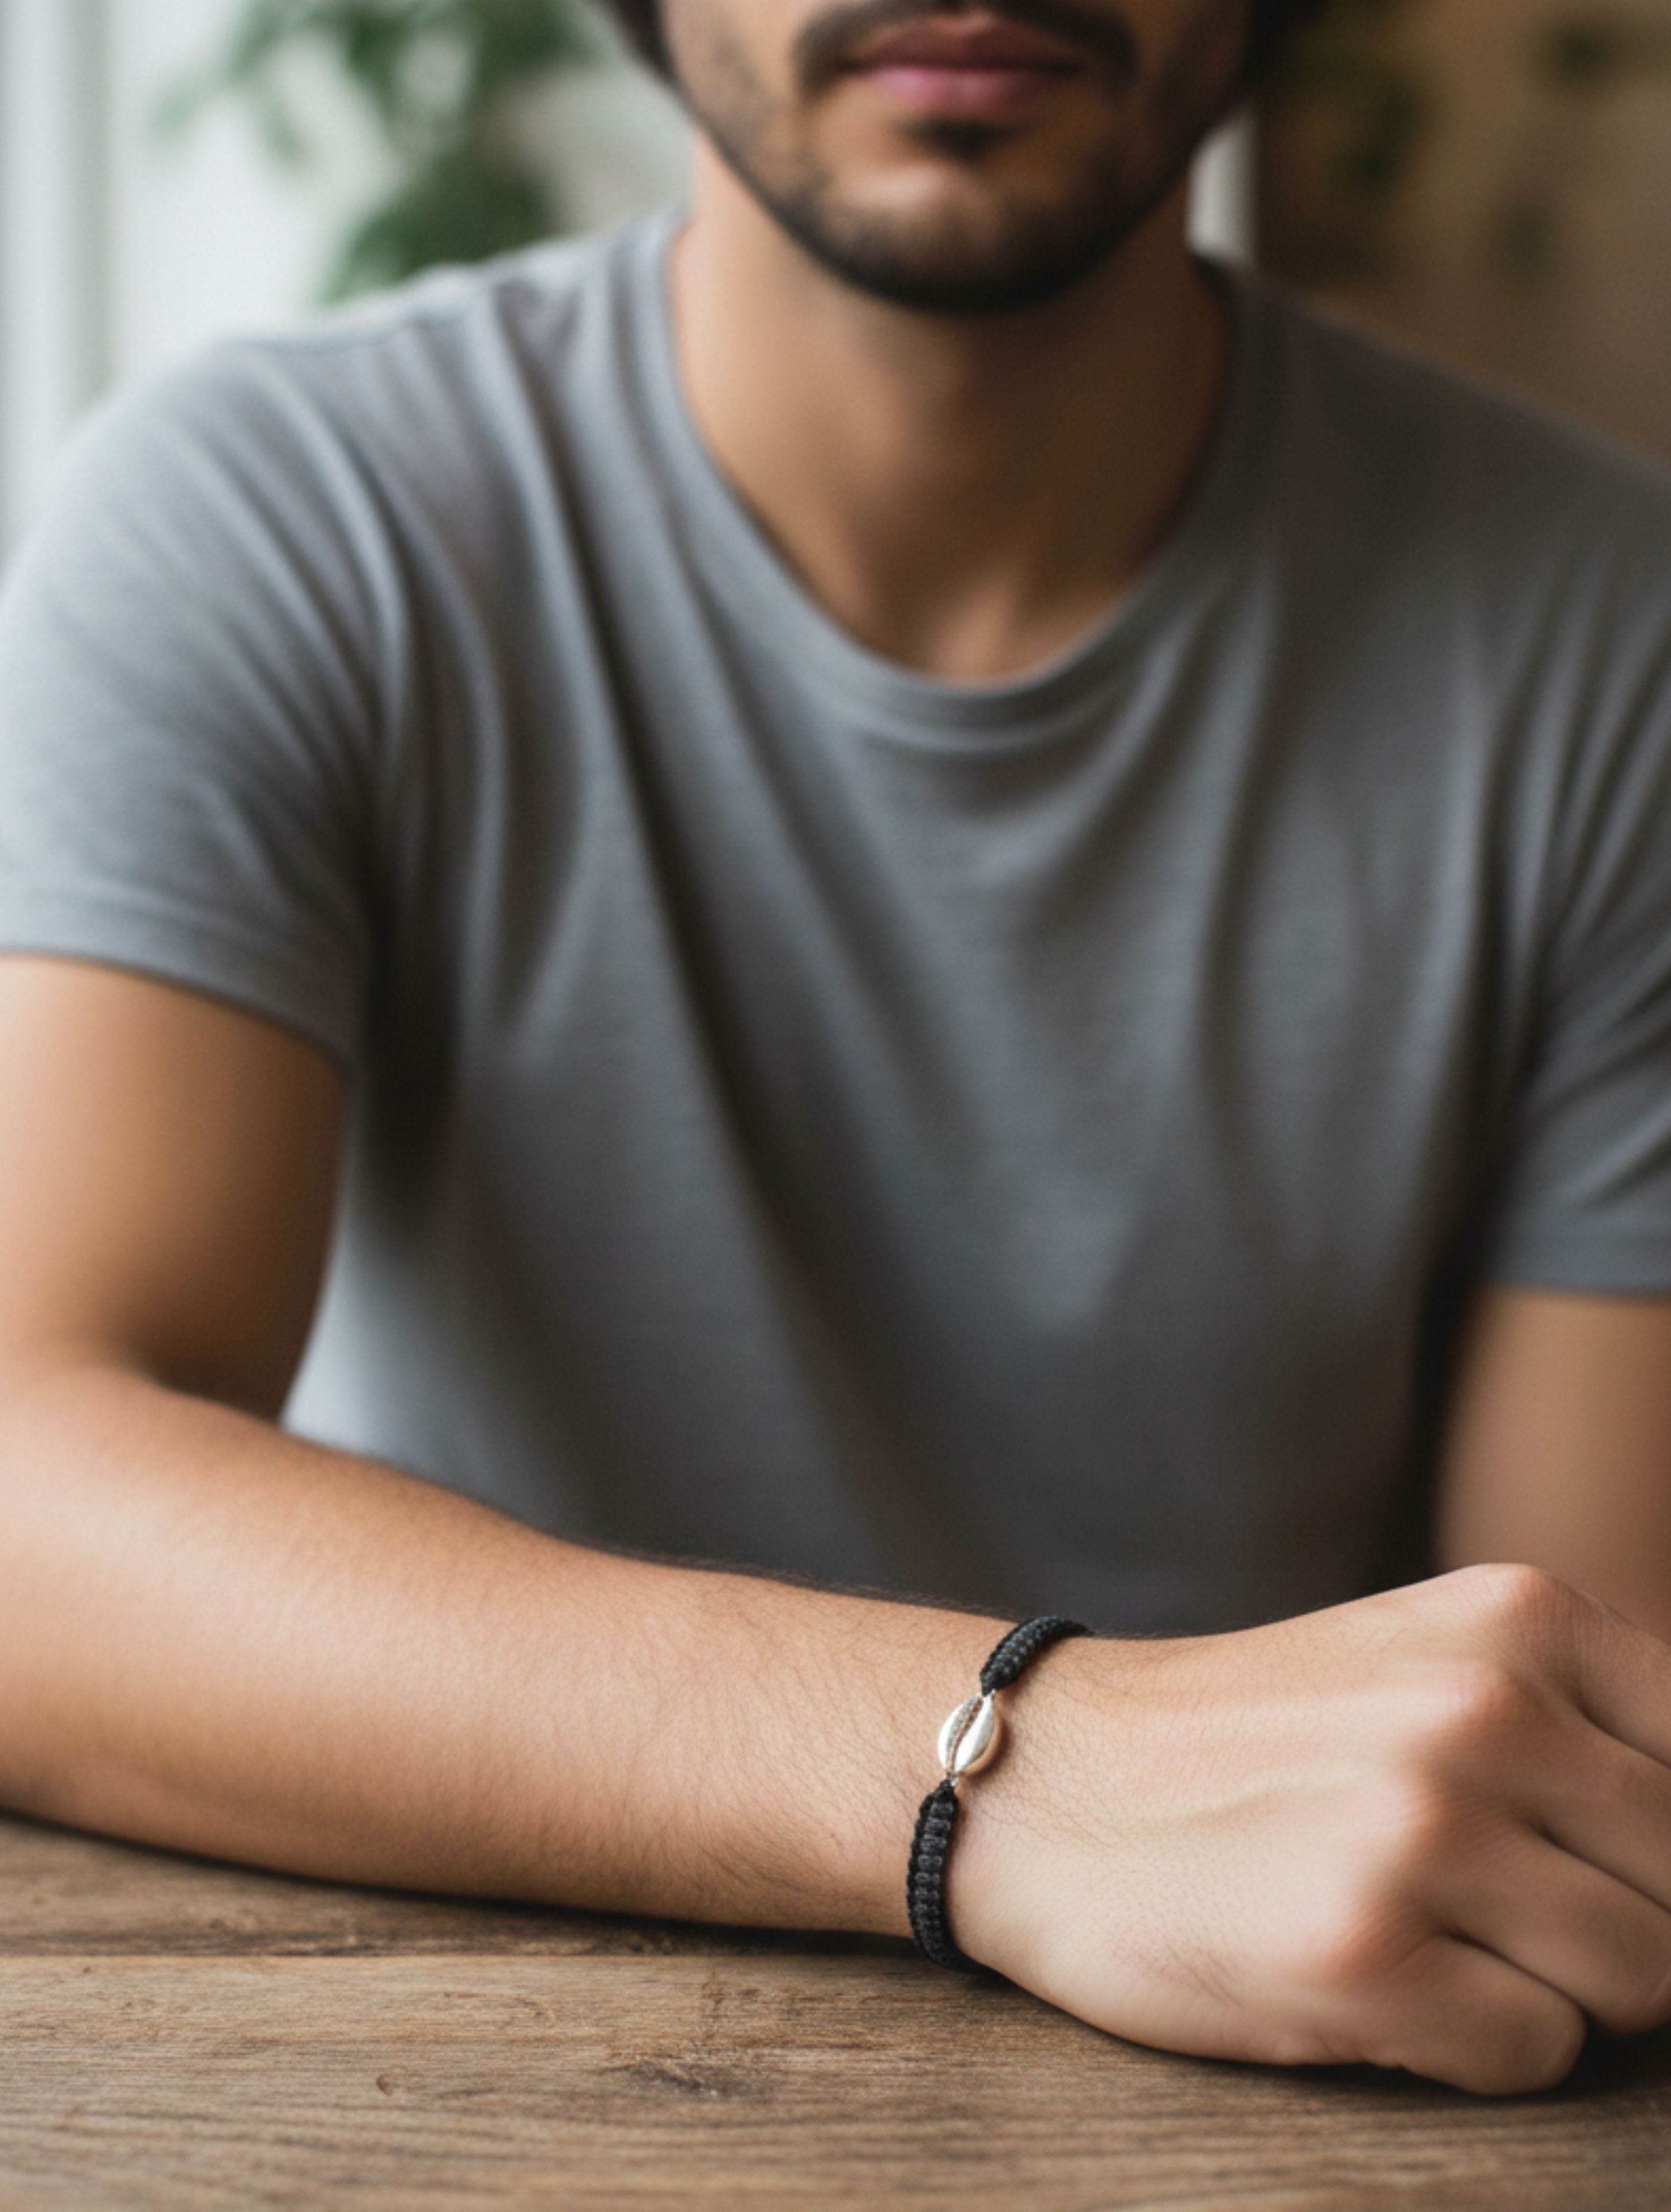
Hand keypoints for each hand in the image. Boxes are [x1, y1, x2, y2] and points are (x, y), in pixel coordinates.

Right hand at [948, 1564, 1670, 2092]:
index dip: (1668, 1843)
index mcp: (1515, 1619)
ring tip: (1433, 1935)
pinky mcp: (1361, 1956)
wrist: (1045, 1784)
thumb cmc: (1249, 1741)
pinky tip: (1380, 1980)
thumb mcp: (1429, 1660)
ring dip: (1554, 1987)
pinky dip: (1479, 2044)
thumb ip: (1583, 1720)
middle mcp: (1482, 1710)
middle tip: (1496, 1907)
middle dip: (1621, 1922)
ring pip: (1639, 1979)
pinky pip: (1539, 2053)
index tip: (1601, 1861)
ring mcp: (1421, 1830)